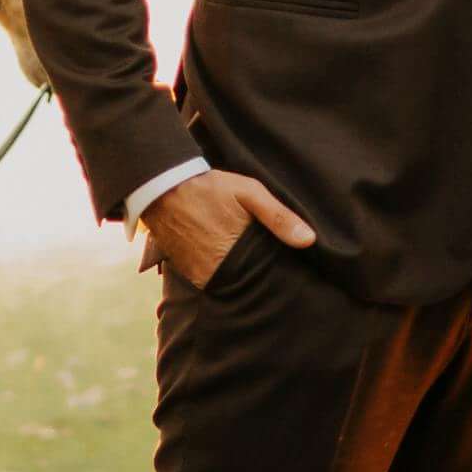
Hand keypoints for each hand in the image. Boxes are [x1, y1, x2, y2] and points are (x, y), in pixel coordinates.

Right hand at [140, 168, 315, 288]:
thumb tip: (309, 240)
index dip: (275, 272)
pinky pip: (212, 282)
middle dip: (257, 274)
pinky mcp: (188, 275)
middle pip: (249, 282)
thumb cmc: (209, 188)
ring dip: (238, 275)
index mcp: (237, 254)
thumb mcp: (249, 193)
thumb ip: (279, 217)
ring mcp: (201, 276)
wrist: (162, 188)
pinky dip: (220, 274)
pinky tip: (225, 257)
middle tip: (262, 259)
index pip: (266, 276)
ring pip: (230, 284)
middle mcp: (218, 272)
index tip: (284, 265)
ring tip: (243, 257)